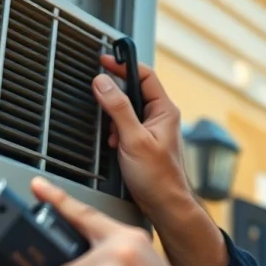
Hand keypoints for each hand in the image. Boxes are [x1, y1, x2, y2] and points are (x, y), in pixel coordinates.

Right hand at [93, 54, 191, 216]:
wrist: (164, 205)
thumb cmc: (158, 178)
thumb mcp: (133, 139)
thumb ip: (118, 109)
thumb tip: (103, 82)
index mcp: (164, 110)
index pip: (144, 74)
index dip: (123, 64)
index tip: (104, 60)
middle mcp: (160, 116)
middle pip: (133, 90)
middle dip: (114, 99)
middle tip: (101, 101)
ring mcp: (152, 129)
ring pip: (126, 110)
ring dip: (114, 120)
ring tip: (114, 135)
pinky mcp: (143, 141)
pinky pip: (125, 127)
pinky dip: (116, 133)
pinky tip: (116, 146)